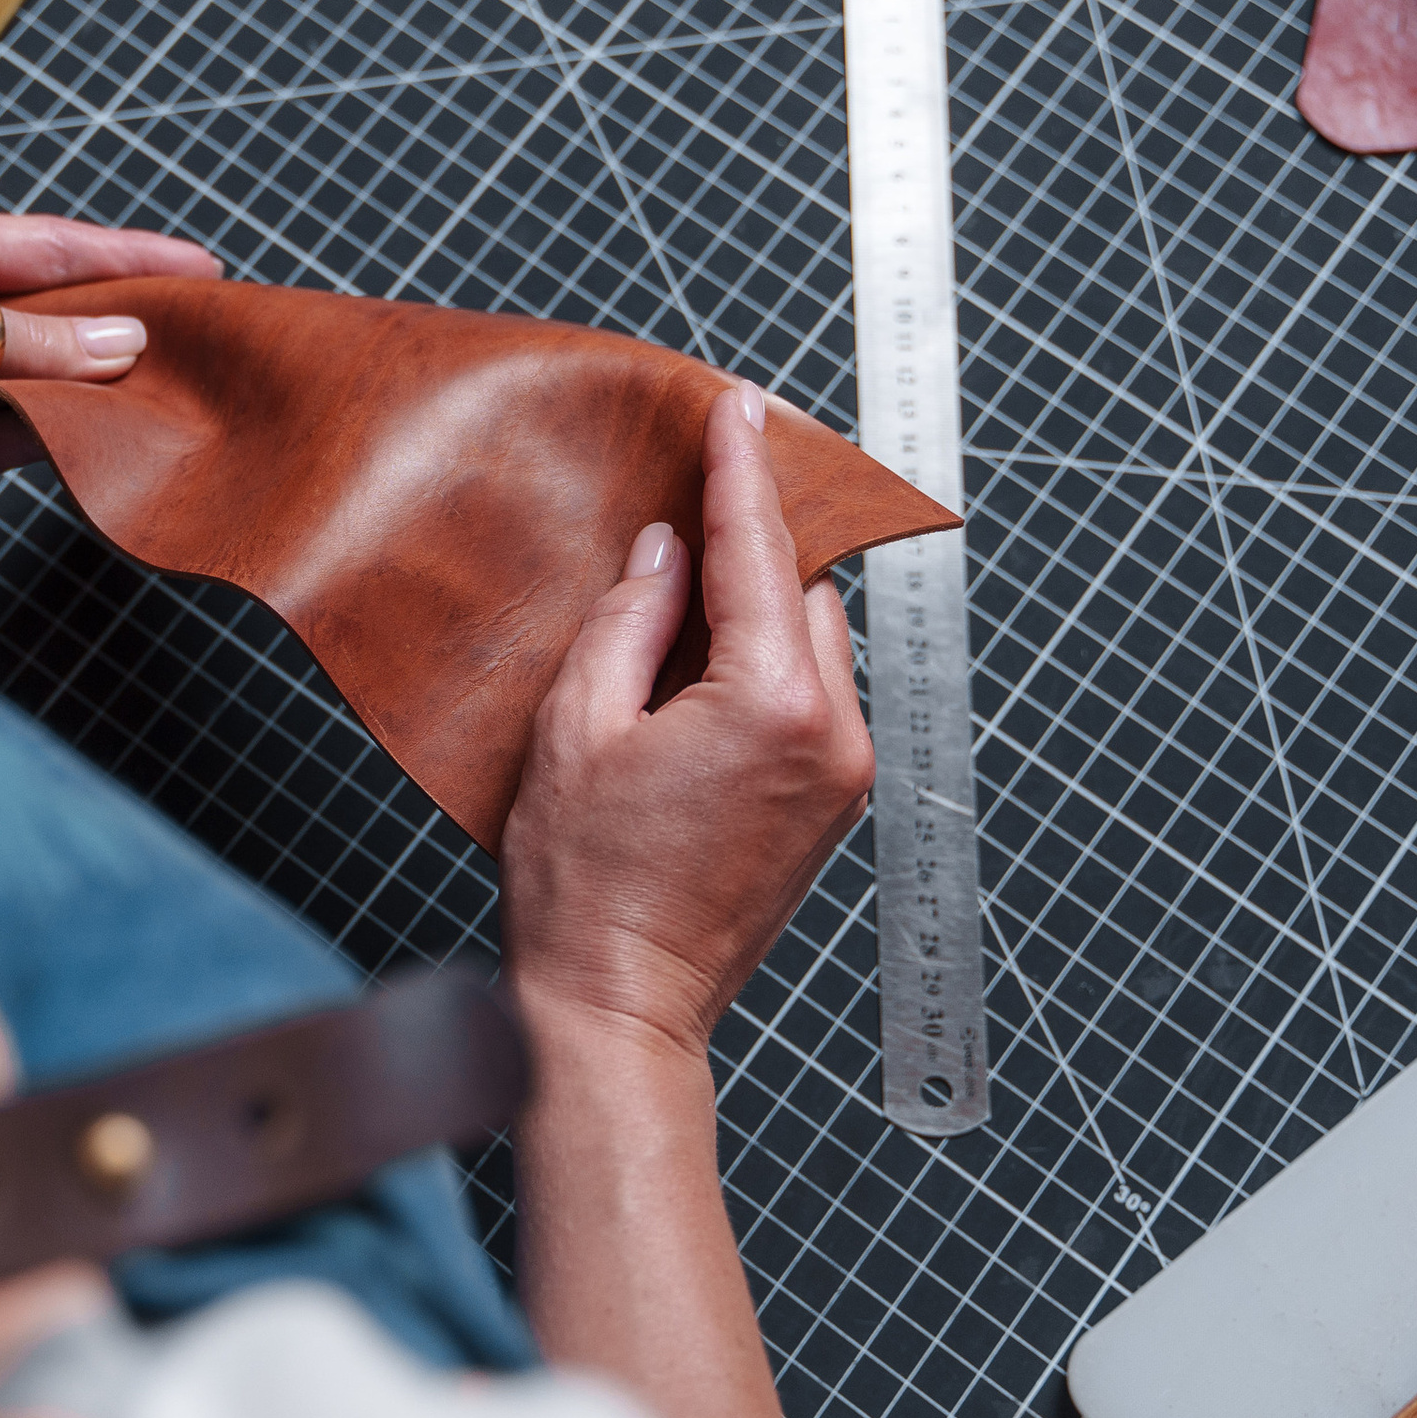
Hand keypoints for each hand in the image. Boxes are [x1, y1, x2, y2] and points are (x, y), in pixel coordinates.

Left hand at [0, 210, 218, 541]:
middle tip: (206, 339)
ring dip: (100, 391)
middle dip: (124, 327)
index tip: (203, 268)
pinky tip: (116, 436)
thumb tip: (128, 341)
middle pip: (54, 317)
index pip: (51, 247)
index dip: (129, 255)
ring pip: (43, 384)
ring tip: (178, 393)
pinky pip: (15, 442)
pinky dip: (64, 441)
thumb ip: (38, 337)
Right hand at [498, 380, 874, 1061]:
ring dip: (754, 603)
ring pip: (810, 642)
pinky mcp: (827, 806)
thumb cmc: (583, 888)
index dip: (741, 470)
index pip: (759, 552)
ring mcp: (840, 776)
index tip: (735, 406)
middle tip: (694, 483)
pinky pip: (806, 696)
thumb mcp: (577, 727)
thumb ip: (629, 622)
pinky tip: (696, 662)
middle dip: (749, 536)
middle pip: (800, 590)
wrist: (619, 1011)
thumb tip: (665, 552)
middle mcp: (831, 735)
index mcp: (773, 705)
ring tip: (678, 587)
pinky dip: (762, 660)